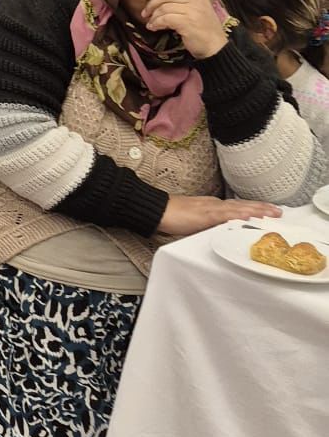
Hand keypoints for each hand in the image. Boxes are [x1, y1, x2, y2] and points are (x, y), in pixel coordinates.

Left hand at [143, 0, 227, 57]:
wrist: (215, 46)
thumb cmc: (203, 28)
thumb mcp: (197, 8)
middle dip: (152, 4)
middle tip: (145, 12)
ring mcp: (192, 10)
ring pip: (164, 7)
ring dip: (153, 16)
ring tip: (150, 23)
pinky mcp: (187, 22)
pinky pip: (165, 18)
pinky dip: (156, 23)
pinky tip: (154, 28)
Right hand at [158, 194, 280, 237]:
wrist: (157, 210)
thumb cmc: (171, 217)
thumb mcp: (193, 222)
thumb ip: (207, 225)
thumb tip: (217, 232)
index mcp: (212, 206)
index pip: (237, 207)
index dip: (253, 208)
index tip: (268, 211)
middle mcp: (214, 204)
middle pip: (242, 205)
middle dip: (261, 208)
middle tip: (279, 212)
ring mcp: (211, 208)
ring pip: (239, 208)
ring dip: (257, 210)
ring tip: (272, 213)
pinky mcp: (206, 214)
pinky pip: (226, 215)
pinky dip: (240, 215)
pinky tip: (250, 216)